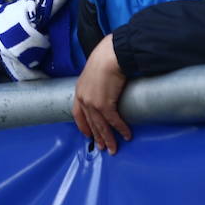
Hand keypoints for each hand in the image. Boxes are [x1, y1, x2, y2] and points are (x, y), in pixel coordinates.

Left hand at [72, 35, 130, 154]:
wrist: (110, 56)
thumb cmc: (104, 59)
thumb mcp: (93, 73)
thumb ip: (94, 84)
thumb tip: (103, 89)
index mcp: (79, 91)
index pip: (77, 114)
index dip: (83, 126)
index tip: (88, 135)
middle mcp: (83, 99)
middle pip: (90, 123)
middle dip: (97, 137)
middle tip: (102, 148)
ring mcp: (93, 103)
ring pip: (101, 126)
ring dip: (108, 139)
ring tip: (113, 149)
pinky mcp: (105, 105)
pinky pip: (114, 121)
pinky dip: (121, 129)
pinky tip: (126, 135)